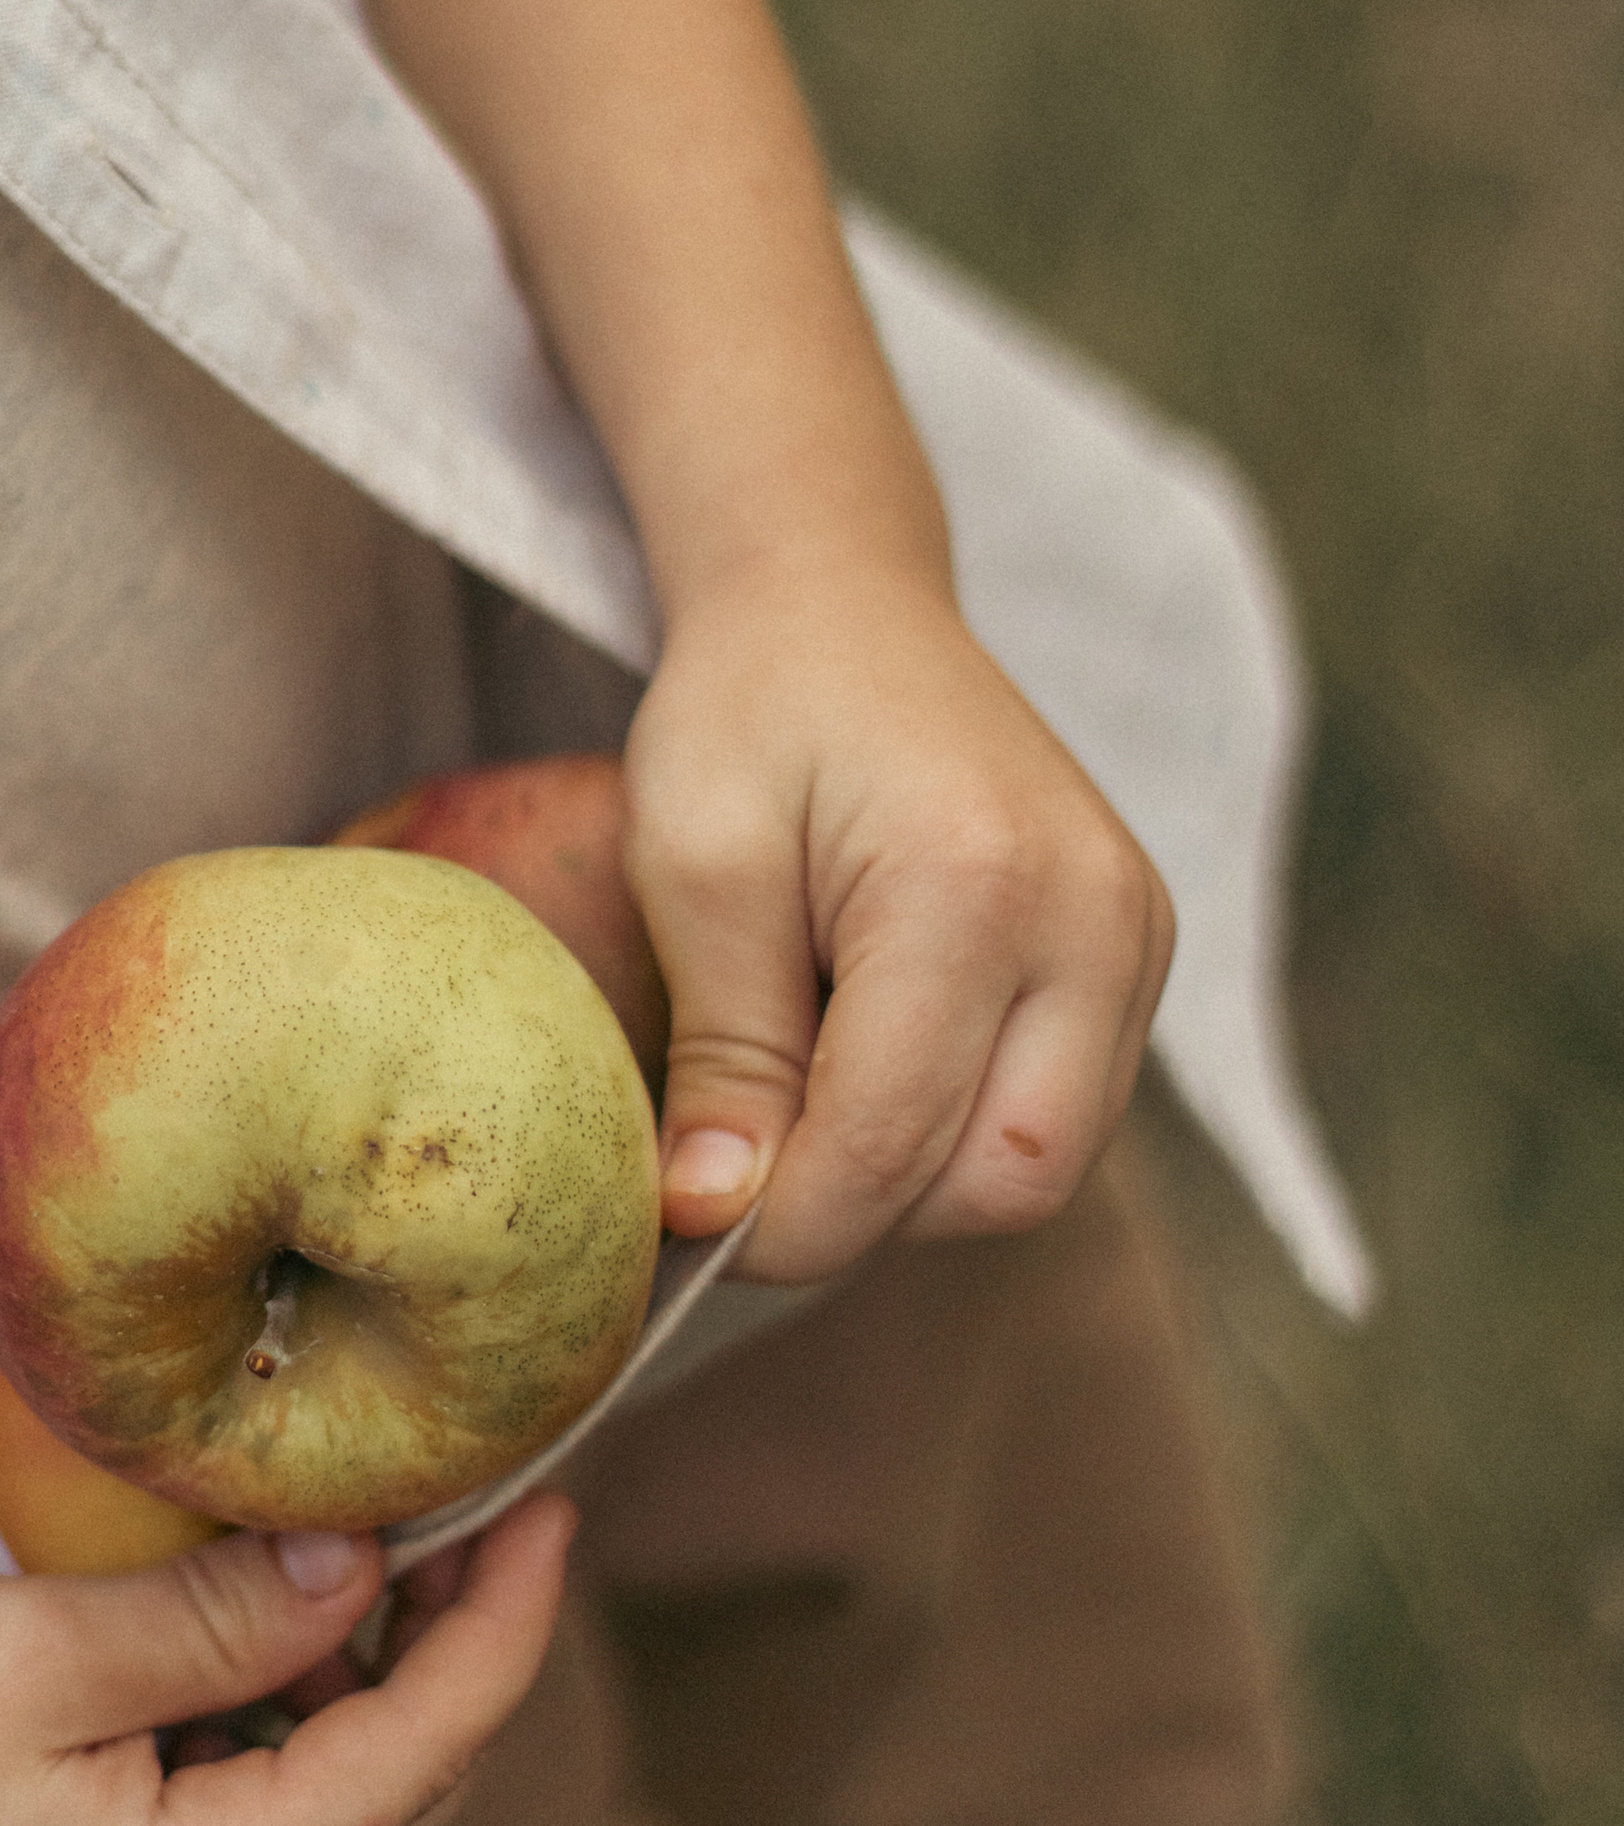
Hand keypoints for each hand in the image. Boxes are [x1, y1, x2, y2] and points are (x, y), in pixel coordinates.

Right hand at [0, 1497, 573, 1825]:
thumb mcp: (40, 1651)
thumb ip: (223, 1617)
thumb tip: (369, 1563)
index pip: (427, 1753)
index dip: (507, 1624)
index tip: (552, 1503)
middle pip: (414, 1806)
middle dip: (453, 1659)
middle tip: (454, 1512)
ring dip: (376, 1704)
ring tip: (337, 1565)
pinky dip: (300, 1740)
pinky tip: (247, 1641)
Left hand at [624, 556, 1172, 1286]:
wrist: (843, 604)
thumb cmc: (752, 714)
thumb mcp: (696, 869)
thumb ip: (722, 1053)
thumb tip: (715, 1218)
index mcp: (976, 884)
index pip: (887, 1142)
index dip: (781, 1220)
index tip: (686, 1220)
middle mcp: (1097, 919)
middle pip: (1003, 1183)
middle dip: (863, 1211)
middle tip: (745, 1164)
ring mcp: (1138, 937)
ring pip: (1040, 1169)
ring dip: (913, 1181)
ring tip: (801, 1097)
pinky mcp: (1138, 954)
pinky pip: (1059, 1113)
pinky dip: (957, 1133)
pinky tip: (866, 1065)